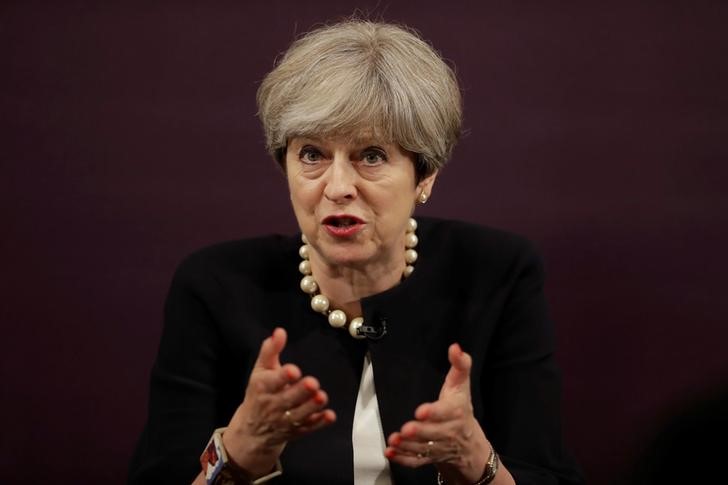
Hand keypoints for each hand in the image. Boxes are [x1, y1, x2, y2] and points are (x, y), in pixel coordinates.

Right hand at [222, 328, 335, 476]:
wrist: (251, 431)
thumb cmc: (259, 392)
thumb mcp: (260, 370)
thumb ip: (271, 350)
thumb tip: (280, 331)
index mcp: (263, 387)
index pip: (272, 382)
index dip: (282, 376)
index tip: (294, 370)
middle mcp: (273, 405)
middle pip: (287, 399)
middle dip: (300, 392)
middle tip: (312, 383)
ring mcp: (284, 420)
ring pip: (299, 415)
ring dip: (311, 407)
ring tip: (322, 397)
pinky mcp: (296, 431)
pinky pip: (308, 428)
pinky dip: (319, 424)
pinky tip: (330, 416)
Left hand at [385, 343, 489, 482]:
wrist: (469, 444)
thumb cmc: (460, 407)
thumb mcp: (462, 385)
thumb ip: (460, 365)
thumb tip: (455, 347)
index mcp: (456, 412)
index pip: (446, 413)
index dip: (434, 412)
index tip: (421, 411)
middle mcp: (449, 432)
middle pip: (434, 433)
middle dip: (420, 432)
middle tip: (406, 428)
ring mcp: (438, 447)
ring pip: (424, 448)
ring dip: (408, 446)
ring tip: (394, 439)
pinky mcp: (429, 457)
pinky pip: (417, 461)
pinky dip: (403, 459)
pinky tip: (390, 452)